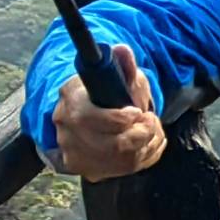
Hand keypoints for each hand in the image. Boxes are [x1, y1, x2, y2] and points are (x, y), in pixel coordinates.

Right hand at [52, 45, 166, 180]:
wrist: (92, 113)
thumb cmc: (106, 92)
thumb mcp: (115, 75)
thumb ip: (122, 65)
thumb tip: (122, 50)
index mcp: (69, 102)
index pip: (88, 118)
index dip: (118, 119)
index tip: (137, 112)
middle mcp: (66, 132)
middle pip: (109, 146)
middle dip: (140, 134)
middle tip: (151, 121)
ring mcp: (76, 154)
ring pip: (119, 161)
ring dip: (147, 145)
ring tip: (153, 129)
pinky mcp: (89, 170)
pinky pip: (123, 170)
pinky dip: (146, 156)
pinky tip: (150, 142)